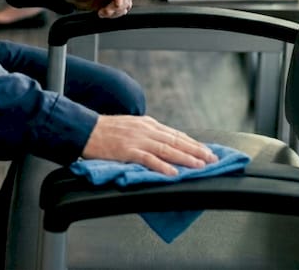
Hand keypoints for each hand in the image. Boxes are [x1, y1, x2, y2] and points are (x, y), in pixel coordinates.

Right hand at [83, 115, 217, 174]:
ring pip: (167, 149)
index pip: (176, 134)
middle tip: (212, 159)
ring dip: (185, 158)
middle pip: (176, 141)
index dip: (193, 143)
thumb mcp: (132, 126)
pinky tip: (172, 172)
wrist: (86, 129)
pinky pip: (148, 159)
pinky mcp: (127, 150)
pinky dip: (162, 166)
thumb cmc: (106, 130)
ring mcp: (138, 140)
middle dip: (196, 150)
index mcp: (148, 124)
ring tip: (199, 166)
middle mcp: (146, 130)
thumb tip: (164, 142)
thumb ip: (148, 133)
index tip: (207, 151)